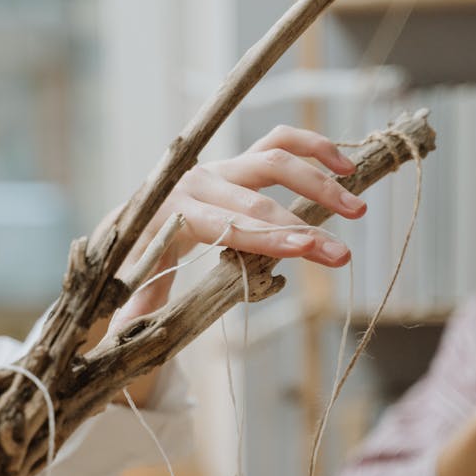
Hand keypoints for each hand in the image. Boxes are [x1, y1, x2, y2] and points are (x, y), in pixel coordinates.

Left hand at [113, 125, 364, 323]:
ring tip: (358, 210)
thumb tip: (118, 333)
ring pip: (276, 160)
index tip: (306, 248)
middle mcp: (201, 180)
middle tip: (342, 255)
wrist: (132, 215)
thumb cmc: (137, 255)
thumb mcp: (133, 281)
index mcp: (176, 210)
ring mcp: (223, 165)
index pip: (229, 224)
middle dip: (304, 227)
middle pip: (260, 200)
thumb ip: (134, 305)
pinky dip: (314, 148)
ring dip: (320, 182)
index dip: (268, 237)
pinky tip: (347, 166)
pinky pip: (280, 142)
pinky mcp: (240, 159)